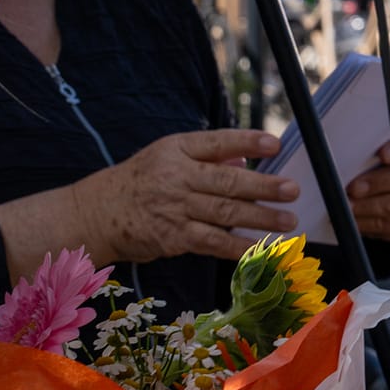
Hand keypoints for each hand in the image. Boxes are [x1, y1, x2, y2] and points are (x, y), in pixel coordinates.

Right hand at [69, 129, 299, 264]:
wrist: (97, 213)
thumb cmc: (140, 181)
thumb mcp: (167, 157)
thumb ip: (206, 157)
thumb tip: (244, 160)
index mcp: (176, 150)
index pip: (217, 142)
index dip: (247, 142)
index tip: (274, 145)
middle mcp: (176, 176)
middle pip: (226, 181)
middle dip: (263, 187)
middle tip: (292, 190)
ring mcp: (174, 208)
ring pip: (224, 213)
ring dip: (260, 218)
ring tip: (288, 221)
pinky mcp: (173, 237)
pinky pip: (212, 242)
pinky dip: (239, 246)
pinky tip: (262, 247)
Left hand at [345, 125, 389, 241]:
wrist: (376, 186)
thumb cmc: (371, 160)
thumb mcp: (371, 147)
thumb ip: (365, 144)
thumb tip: (344, 145)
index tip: (382, 154)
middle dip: (377, 183)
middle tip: (354, 187)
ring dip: (369, 206)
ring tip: (348, 205)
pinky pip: (389, 225)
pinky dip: (367, 222)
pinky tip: (352, 217)